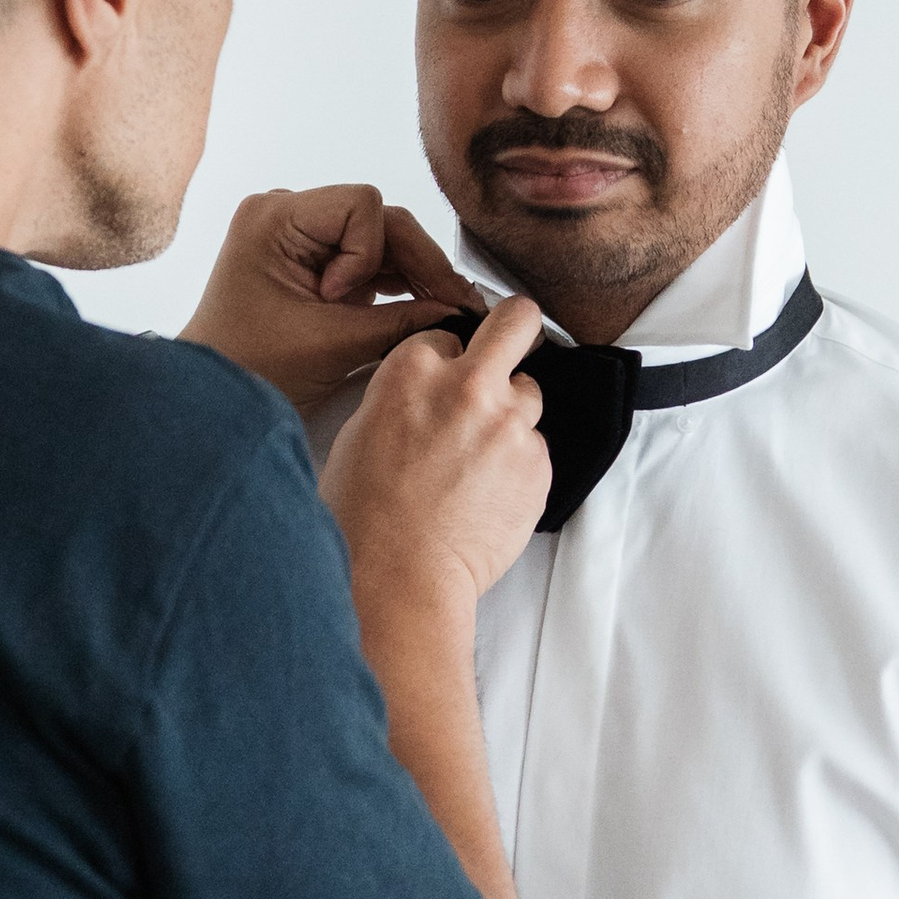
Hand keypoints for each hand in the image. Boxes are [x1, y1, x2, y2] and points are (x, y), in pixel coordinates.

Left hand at [179, 184, 482, 413]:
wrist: (214, 398)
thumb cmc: (249, 369)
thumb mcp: (331, 344)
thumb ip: (399, 323)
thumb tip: (456, 311)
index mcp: (273, 218)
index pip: (361, 204)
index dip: (370, 251)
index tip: (342, 299)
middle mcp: (285, 216)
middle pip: (378, 220)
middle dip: (414, 262)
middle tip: (453, 303)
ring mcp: (300, 238)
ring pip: (381, 240)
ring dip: (411, 274)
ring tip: (442, 310)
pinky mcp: (314, 263)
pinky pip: (368, 260)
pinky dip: (394, 283)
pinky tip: (420, 307)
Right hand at [320, 294, 550, 610]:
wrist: (399, 576)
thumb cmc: (365, 516)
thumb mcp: (361, 432)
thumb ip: (404, 396)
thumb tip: (424, 393)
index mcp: (413, 371)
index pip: (447, 336)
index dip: (445, 362)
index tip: (443, 384)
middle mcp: (467, 386)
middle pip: (517, 321)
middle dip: (514, 331)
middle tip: (507, 352)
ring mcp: (509, 424)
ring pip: (529, 393)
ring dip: (511, 415)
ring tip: (480, 459)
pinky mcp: (537, 464)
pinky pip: (536, 448)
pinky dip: (518, 464)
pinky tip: (488, 494)